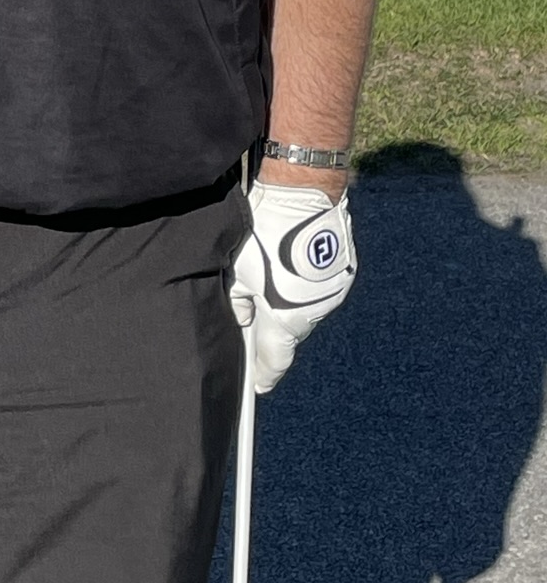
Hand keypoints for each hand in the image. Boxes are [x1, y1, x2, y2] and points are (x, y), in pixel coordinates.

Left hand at [230, 180, 356, 393]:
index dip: (264, 375)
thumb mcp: (239, 272)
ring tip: (273, 269)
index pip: (274, 360)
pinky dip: (304, 280)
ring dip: (289, 297)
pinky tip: (291, 259)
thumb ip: (238, 306)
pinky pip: (319, 285)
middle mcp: (315, 311)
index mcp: (287, 319)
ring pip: (305, 306)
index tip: (258, 388)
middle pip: (289, 329)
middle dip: (272, 323)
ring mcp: (334, 292)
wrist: (305, 194)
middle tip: (255, 303)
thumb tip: (241, 324)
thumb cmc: (265, 233)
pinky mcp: (344, 271)